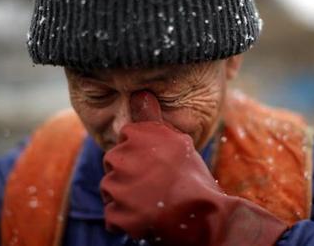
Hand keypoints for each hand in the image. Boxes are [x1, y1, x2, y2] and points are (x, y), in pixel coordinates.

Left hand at [100, 91, 286, 244]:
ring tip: (149, 200)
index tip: (152, 162)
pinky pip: (112, 215)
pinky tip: (144, 217)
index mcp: (136, 135)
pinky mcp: (116, 213)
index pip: (124, 139)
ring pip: (110, 189)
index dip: (139, 152)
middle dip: (127, 172)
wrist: (203, 212)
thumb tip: (139, 93)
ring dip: (125, 196)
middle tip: (151, 183)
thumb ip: (151, 117)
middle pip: (113, 163)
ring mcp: (116, 186)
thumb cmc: (191, 174)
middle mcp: (121, 156)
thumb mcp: (175, 139)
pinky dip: (125, 219)